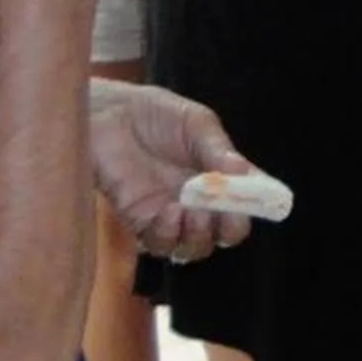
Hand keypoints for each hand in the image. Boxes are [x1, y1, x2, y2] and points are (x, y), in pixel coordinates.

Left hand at [91, 82, 252, 262]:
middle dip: (229, 228)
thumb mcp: (195, 122)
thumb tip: (244, 173)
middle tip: (221, 211)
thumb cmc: (153, 113)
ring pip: (194, 247)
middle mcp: (199, 200)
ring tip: (192, 212)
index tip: (254, 200)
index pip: (247, 201)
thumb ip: (218, 150)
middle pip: (224, 232)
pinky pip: (159, 244)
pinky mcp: (138, 221)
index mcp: (219, 175)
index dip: (257, 206)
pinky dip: (168, 235)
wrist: (105, 114)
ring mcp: (170, 213)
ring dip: (199, 235)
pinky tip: (168, 212)